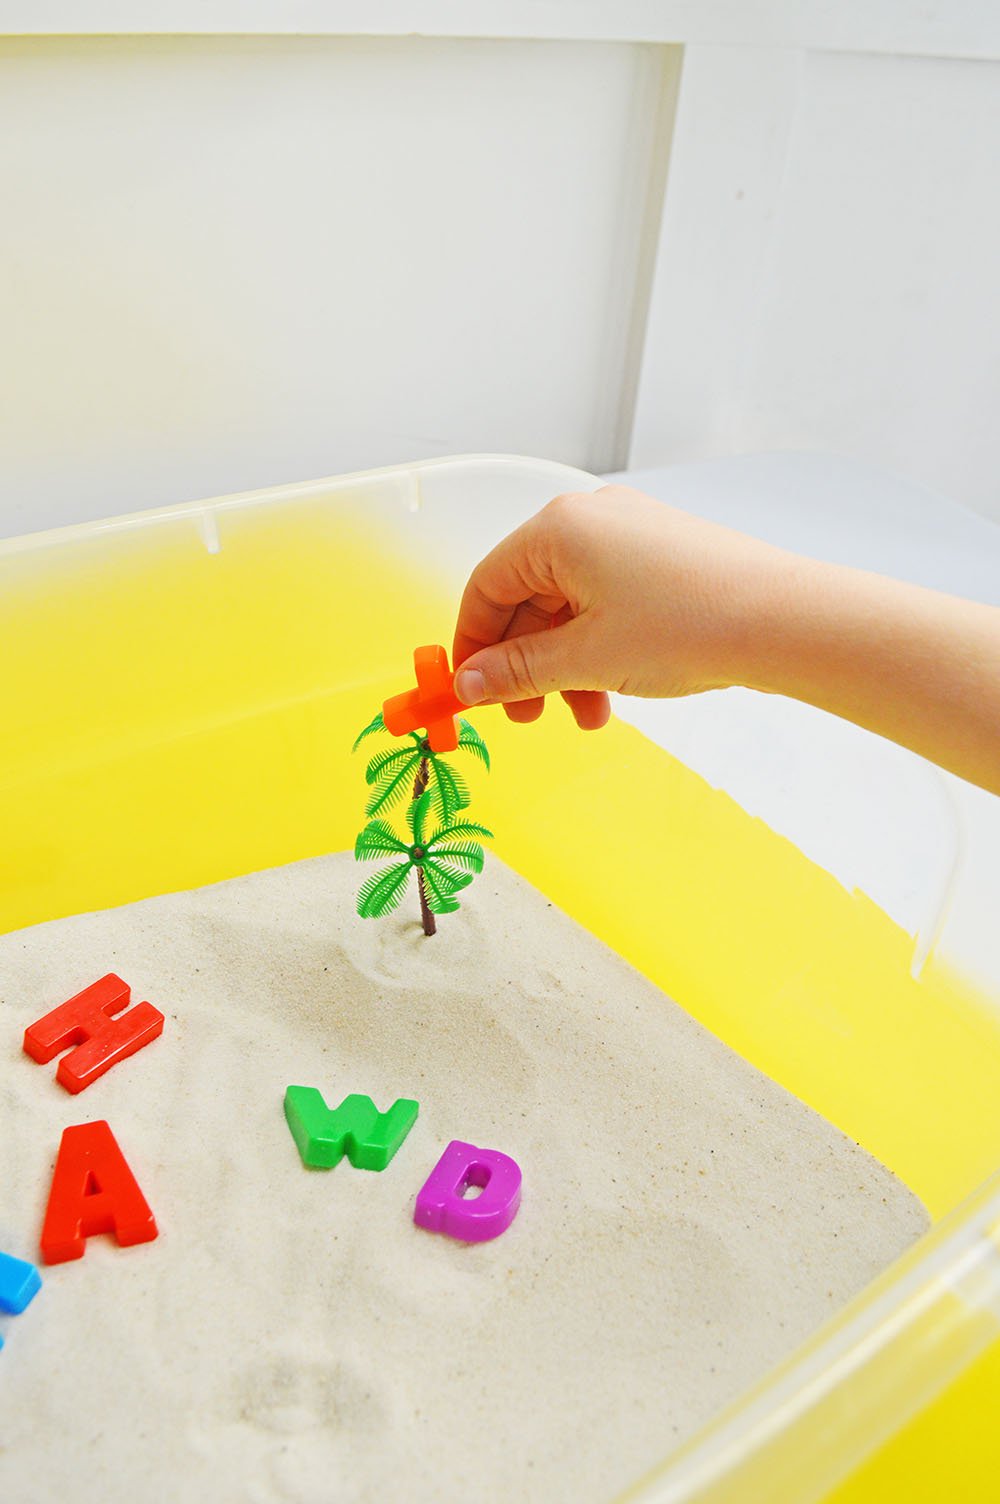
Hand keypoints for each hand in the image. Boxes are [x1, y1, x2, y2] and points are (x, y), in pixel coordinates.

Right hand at [451, 485, 793, 728]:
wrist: (784, 621)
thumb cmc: (688, 626)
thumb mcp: (586, 659)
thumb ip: (518, 671)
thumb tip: (468, 685)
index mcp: (559, 530)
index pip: (487, 585)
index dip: (472, 644)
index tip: (469, 692)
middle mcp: (591, 521)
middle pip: (527, 597)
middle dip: (523, 663)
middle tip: (524, 715)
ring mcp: (631, 538)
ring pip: (570, 608)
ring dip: (564, 668)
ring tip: (582, 716)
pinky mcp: (662, 560)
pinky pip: (607, 606)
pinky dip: (599, 651)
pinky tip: (612, 695)